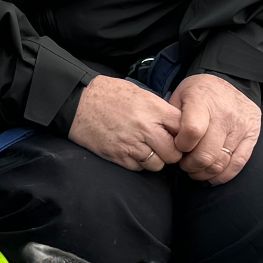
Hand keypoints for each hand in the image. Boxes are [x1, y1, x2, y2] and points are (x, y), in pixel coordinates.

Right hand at [67, 75, 184, 171]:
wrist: (78, 102)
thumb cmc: (109, 94)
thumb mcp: (140, 93)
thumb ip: (159, 110)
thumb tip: (176, 124)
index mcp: (154, 109)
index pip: (184, 130)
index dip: (184, 135)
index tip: (178, 136)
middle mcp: (145, 128)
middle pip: (174, 153)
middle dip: (172, 152)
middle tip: (164, 147)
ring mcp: (132, 144)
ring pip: (158, 164)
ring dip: (155, 160)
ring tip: (146, 149)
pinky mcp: (118, 156)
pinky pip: (139, 168)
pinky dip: (138, 163)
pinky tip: (131, 151)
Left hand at [169, 73, 262, 183]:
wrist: (232, 81)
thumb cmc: (200, 93)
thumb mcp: (180, 96)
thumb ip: (173, 119)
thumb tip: (169, 146)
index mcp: (203, 101)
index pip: (192, 131)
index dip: (182, 146)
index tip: (178, 147)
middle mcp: (225, 114)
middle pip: (206, 154)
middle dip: (190, 165)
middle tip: (184, 164)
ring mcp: (241, 126)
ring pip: (221, 163)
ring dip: (204, 172)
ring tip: (196, 169)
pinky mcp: (252, 135)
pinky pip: (238, 163)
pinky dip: (223, 175)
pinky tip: (212, 174)